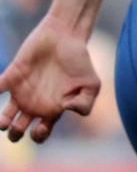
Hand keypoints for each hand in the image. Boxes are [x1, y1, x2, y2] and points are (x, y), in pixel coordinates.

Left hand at [0, 19, 100, 142]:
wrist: (65, 36)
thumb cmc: (80, 61)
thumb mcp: (92, 84)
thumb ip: (86, 102)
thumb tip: (67, 110)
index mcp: (53, 109)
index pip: (41, 132)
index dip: (39, 136)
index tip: (42, 127)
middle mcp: (35, 103)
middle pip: (19, 129)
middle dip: (16, 135)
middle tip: (19, 127)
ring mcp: (22, 91)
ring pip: (4, 116)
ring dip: (1, 123)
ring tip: (3, 123)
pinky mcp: (12, 76)